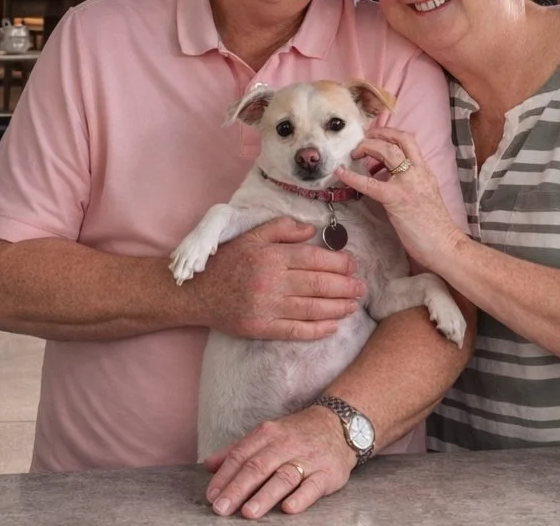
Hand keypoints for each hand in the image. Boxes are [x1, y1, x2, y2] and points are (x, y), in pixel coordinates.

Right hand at [193, 216, 366, 340]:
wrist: (197, 292)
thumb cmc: (228, 261)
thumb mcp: (252, 236)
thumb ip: (282, 228)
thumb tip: (312, 230)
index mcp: (271, 256)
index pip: (313, 259)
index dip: (337, 262)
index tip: (354, 264)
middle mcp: (272, 281)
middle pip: (317, 284)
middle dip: (344, 286)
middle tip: (362, 288)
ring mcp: (267, 307)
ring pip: (310, 308)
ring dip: (337, 308)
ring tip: (355, 306)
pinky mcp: (261, 328)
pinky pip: (295, 330)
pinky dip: (316, 330)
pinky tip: (333, 327)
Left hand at [203, 403, 355, 517]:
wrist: (338, 425)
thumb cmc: (295, 434)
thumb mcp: (267, 435)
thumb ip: (238, 450)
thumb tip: (208, 465)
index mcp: (268, 434)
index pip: (242, 454)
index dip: (225, 476)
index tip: (211, 496)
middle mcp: (286, 444)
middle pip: (258, 466)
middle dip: (238, 489)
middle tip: (221, 509)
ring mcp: (307, 458)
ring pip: (283, 477)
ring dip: (265, 495)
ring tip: (248, 512)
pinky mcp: (327, 473)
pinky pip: (313, 486)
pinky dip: (300, 498)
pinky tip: (288, 509)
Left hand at [335, 128, 464, 269]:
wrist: (445, 245)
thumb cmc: (435, 226)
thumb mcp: (426, 194)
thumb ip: (411, 182)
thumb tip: (389, 177)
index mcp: (425, 171)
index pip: (409, 141)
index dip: (390, 132)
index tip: (376, 132)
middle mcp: (418, 172)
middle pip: (399, 139)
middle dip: (378, 134)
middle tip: (363, 138)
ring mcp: (408, 183)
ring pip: (387, 152)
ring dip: (368, 147)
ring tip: (354, 152)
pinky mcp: (397, 199)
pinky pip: (371, 184)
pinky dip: (353, 177)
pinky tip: (341, 174)